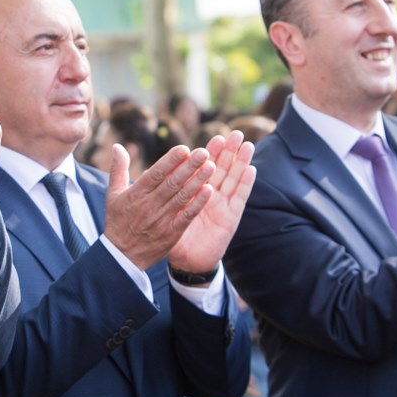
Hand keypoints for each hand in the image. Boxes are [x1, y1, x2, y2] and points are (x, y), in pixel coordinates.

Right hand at [103, 143, 215, 269]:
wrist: (121, 256)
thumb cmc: (118, 221)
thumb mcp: (113, 194)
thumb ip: (118, 169)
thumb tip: (118, 146)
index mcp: (136, 194)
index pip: (156, 173)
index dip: (171, 160)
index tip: (185, 149)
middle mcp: (149, 205)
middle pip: (172, 183)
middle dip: (189, 167)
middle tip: (204, 152)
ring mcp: (161, 220)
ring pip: (181, 197)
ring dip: (197, 181)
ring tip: (211, 167)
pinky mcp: (171, 234)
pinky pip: (186, 216)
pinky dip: (197, 204)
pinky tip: (209, 191)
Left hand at [168, 131, 256, 275]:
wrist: (187, 262)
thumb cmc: (173, 236)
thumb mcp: (162, 213)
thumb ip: (155, 193)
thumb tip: (145, 173)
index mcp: (194, 192)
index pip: (202, 168)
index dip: (209, 153)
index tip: (215, 137)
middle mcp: (210, 196)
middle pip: (221, 169)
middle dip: (228, 152)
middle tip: (235, 134)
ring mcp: (222, 207)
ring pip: (232, 179)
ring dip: (240, 162)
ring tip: (246, 145)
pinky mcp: (230, 219)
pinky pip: (238, 199)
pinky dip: (245, 184)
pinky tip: (250, 169)